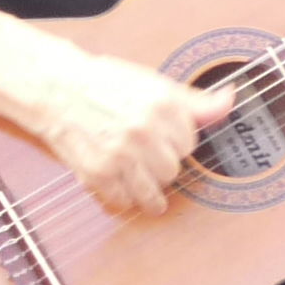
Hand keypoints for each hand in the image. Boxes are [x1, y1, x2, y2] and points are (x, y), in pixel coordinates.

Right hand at [35, 48, 232, 220]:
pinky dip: (118, 194)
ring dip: (144, 187)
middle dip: (158, 163)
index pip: (189, 144)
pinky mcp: (98, 173)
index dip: (172, 140)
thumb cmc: (103, 84)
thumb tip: (230, 102)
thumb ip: (195, 101)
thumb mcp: (153, 83)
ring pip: (154, 192)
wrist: (55, 88)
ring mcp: (121, 154)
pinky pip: (123, 200)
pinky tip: (113, 177)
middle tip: (139, 149)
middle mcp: (145, 130)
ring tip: (132, 172)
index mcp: (163, 105)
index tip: (157, 133)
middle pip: (172, 170)